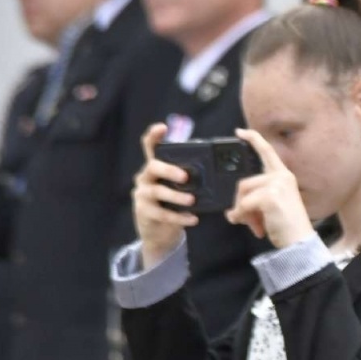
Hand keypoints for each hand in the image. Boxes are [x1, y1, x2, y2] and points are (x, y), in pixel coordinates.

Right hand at [133, 124, 198, 267]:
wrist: (160, 232)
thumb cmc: (174, 204)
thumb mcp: (181, 188)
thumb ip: (191, 178)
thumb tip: (217, 170)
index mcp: (156, 168)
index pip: (150, 147)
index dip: (154, 136)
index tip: (162, 127)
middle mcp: (146, 178)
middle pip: (152, 166)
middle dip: (169, 169)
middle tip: (186, 176)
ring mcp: (143, 194)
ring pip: (157, 191)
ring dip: (176, 196)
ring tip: (192, 200)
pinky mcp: (144, 212)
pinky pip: (162, 213)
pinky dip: (179, 216)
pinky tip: (192, 218)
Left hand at [225, 129, 313, 248]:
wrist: (299, 241)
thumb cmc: (287, 226)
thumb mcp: (272, 205)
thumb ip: (257, 197)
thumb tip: (233, 209)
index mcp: (284, 176)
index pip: (267, 151)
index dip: (253, 139)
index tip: (239, 132)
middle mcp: (282, 177)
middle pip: (244, 183)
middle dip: (240, 203)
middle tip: (247, 220)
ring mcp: (277, 185)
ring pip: (242, 194)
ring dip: (242, 212)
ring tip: (252, 225)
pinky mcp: (270, 196)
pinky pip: (244, 204)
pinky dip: (244, 217)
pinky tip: (254, 227)